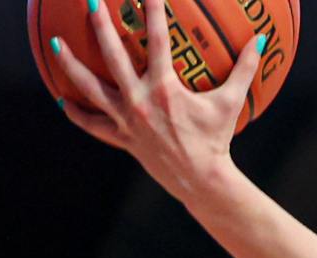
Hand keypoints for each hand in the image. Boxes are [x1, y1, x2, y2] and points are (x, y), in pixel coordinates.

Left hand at [50, 0, 259, 201]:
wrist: (201, 180)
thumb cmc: (216, 140)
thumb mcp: (231, 102)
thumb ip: (245, 69)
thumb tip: (261, 40)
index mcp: (165, 88)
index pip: (157, 40)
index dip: (152, 11)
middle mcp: (140, 100)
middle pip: (113, 55)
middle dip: (101, 25)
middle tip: (89, 1)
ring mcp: (127, 119)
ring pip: (91, 87)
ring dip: (71, 64)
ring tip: (56, 43)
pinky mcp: (122, 138)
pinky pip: (94, 125)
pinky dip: (77, 114)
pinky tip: (63, 101)